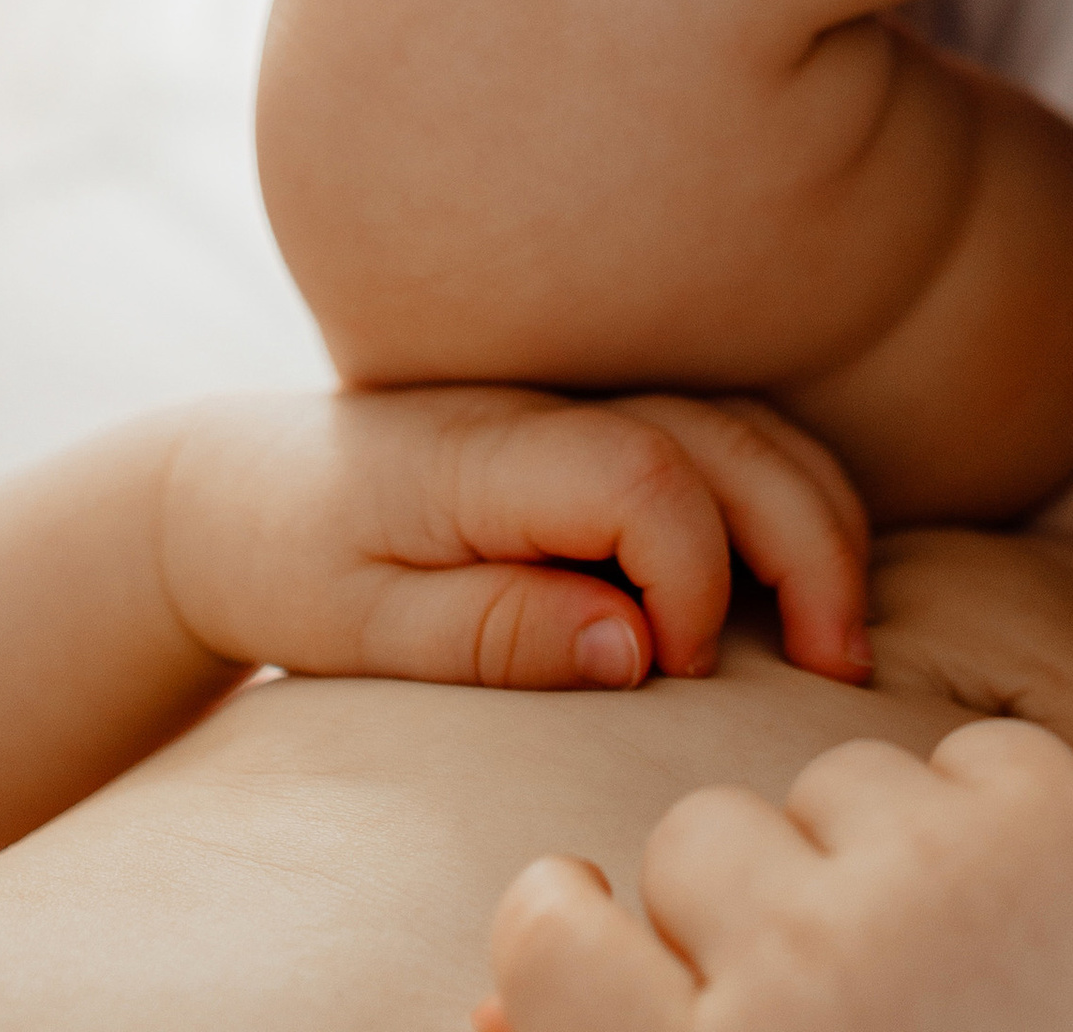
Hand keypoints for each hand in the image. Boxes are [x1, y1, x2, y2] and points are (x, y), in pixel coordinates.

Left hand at [157, 385, 871, 692]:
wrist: (231, 484)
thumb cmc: (287, 558)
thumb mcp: (361, 628)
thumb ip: (495, 633)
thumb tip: (637, 651)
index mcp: (488, 449)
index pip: (642, 477)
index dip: (690, 575)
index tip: (674, 673)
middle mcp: (555, 403)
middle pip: (729, 435)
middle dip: (809, 542)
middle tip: (839, 663)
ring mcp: (583, 400)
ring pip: (745, 424)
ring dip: (816, 513)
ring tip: (842, 630)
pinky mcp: (597, 423)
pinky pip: (721, 435)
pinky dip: (785, 492)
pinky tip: (801, 575)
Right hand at [475, 722, 1072, 1031]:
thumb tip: (482, 1004)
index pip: (545, 932)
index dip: (571, 924)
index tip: (610, 937)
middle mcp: (799, 975)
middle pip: (696, 835)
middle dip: (748, 901)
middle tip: (833, 999)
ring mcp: (927, 883)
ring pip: (830, 778)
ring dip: (870, 854)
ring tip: (944, 968)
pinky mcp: (1049, 820)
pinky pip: (964, 751)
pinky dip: (988, 818)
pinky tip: (1022, 924)